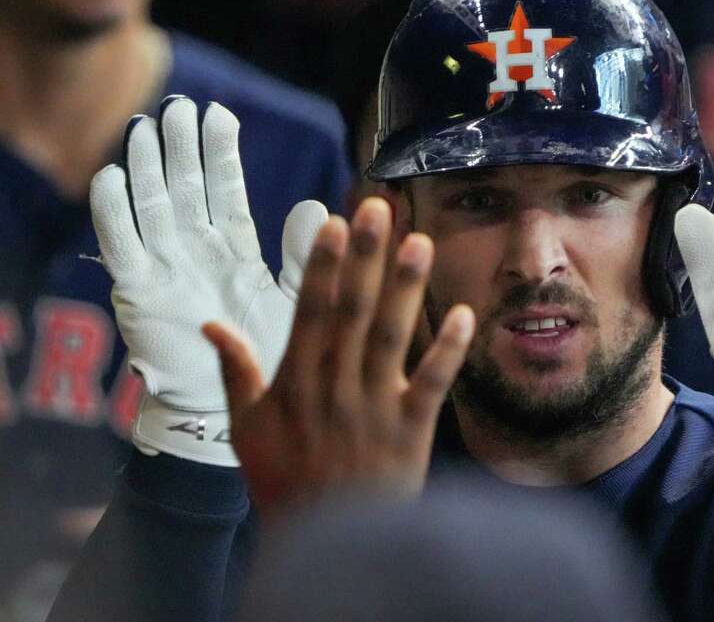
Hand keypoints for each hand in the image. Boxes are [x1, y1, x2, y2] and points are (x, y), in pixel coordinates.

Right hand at [89, 97, 327, 465]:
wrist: (237, 412)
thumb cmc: (270, 357)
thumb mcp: (293, 300)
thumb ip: (302, 255)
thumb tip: (318, 206)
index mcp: (231, 250)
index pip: (223, 191)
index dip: (219, 154)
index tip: (220, 114)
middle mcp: (195, 252)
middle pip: (184, 188)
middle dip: (180, 149)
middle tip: (178, 106)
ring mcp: (164, 269)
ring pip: (151, 207)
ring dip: (146, 167)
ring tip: (146, 126)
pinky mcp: (139, 293)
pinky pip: (122, 246)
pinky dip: (114, 213)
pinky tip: (110, 176)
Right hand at [203, 198, 474, 518]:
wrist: (327, 545)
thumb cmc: (285, 482)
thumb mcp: (246, 430)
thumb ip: (235, 372)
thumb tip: (210, 324)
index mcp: (296, 382)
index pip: (312, 312)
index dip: (324, 266)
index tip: (335, 223)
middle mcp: (335, 386)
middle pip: (353, 312)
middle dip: (366, 257)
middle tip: (379, 208)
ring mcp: (375, 407)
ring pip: (392, 337)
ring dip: (406, 288)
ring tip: (420, 242)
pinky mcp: (410, 430)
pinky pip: (432, 384)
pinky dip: (447, 350)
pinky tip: (463, 313)